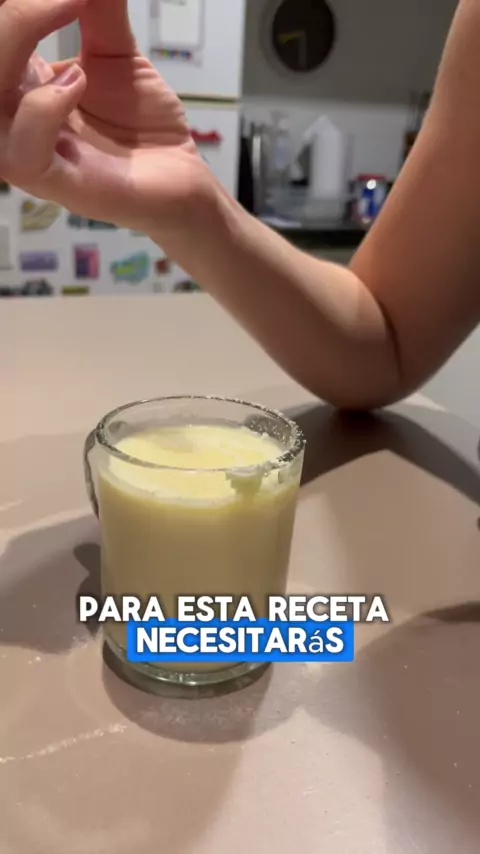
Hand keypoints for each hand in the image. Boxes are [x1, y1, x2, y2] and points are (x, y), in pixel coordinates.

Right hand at [0, 0, 211, 233]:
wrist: (183, 176)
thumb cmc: (143, 125)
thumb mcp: (115, 54)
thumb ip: (96, 9)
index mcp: (21, 84)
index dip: (14, 9)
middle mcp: (17, 117)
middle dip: (10, 17)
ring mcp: (35, 154)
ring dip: (11, 48)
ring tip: (66, 28)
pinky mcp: (62, 185)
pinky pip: (23, 155)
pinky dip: (43, 109)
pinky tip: (76, 84)